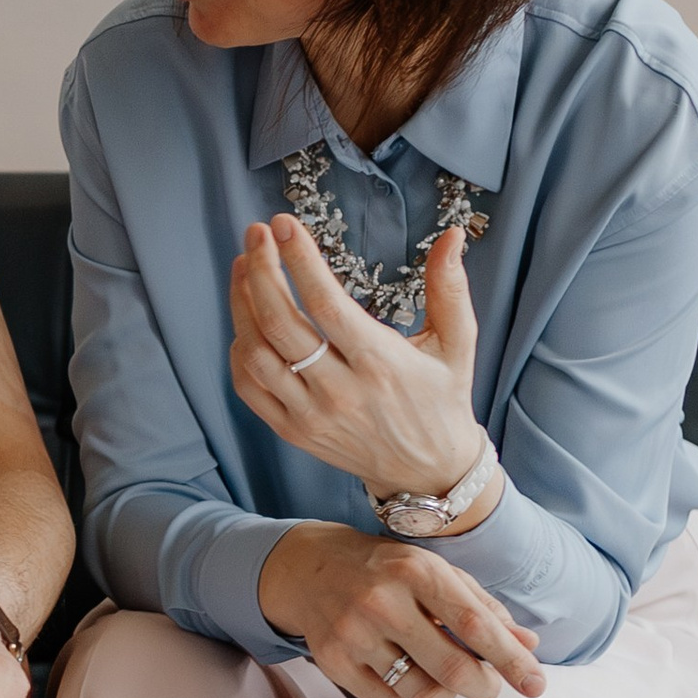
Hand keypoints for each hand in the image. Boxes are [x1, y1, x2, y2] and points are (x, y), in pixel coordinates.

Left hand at [230, 215, 489, 507]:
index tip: (284, 225)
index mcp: (380, 364)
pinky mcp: (292, 431)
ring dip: (241, 304)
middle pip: (281, 323)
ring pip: (256, 353)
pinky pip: (249, 386)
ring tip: (244, 265)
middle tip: (255, 233)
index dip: (299, 261)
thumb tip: (452, 236)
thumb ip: (450, 288)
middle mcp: (340, 391)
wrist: (429, 471)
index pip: (326, 304)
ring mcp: (310, 414)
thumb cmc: (442, 398)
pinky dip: (240, 349)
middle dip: (261, 270)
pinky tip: (246, 318)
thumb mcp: (457, 344)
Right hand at [256, 521, 544, 697]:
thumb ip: (483, 608)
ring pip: (421, 692)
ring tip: (438, 672)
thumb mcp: (435, 573)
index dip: (511, 659)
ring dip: (444, 693)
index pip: (475, 624)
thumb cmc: (387, 570)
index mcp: (415, 570)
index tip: (536, 684)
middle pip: (452, 669)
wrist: (307, 568)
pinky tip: (398, 670)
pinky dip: (405, 695)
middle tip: (489, 687)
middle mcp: (381, 600)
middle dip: (484, 687)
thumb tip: (529, 646)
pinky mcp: (331, 660)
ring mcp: (352, 633)